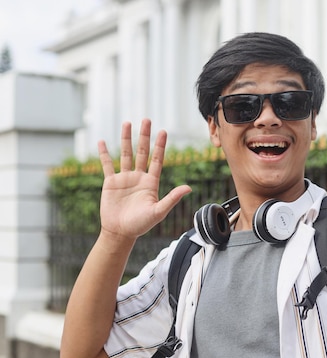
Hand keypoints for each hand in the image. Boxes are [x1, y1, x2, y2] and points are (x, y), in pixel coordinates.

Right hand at [98, 119, 191, 238]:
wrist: (121, 232)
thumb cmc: (141, 224)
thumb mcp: (159, 211)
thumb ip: (172, 198)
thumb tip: (188, 188)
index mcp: (151, 182)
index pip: (157, 159)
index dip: (160, 146)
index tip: (163, 131)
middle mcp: (138, 177)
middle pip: (142, 152)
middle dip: (144, 136)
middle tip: (146, 120)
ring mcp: (124, 179)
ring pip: (125, 154)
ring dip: (126, 139)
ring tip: (127, 123)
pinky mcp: (110, 183)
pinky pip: (107, 165)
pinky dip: (104, 154)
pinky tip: (102, 142)